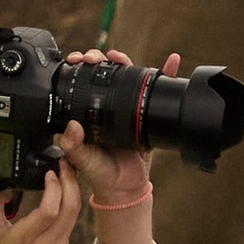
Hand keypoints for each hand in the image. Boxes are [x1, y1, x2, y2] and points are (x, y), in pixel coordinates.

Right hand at [0, 161, 80, 243]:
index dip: (54, 187)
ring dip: (73, 190)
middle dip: (70, 181)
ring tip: (66, 172)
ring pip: (75, 212)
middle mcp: (47, 242)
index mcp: (27, 239)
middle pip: (70, 207)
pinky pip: (71, 219)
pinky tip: (64, 190)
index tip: (49, 172)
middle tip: (64, 164)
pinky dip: (70, 202)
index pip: (49, 210)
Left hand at [57, 47, 178, 203]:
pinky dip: (167, 75)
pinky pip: (156, 93)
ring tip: (119, 56)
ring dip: (124, 61)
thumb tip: (72, 127)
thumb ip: (73, 146)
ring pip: (126, 77)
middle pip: (103, 73)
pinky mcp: (145, 115)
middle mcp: (105, 106)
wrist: (124, 187)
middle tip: (94, 57)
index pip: (82, 82)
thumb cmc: (99, 173)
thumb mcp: (81, 160)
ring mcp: (126, 108)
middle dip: (97, 59)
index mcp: (87, 112)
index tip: (77, 60)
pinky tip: (172, 62)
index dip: (79, 68)